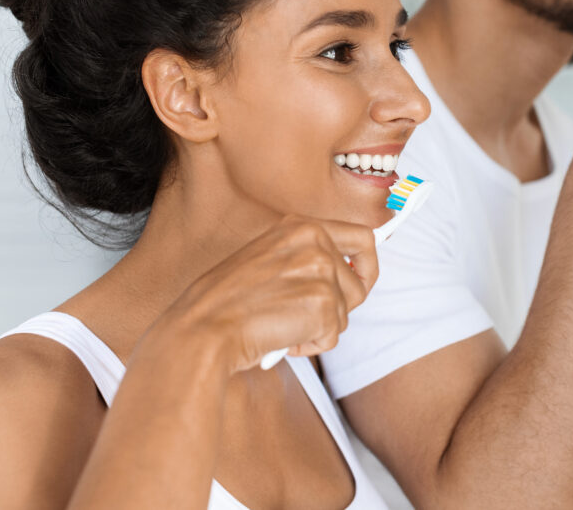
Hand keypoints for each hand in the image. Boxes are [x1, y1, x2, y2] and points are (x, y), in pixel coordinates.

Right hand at [152, 215, 378, 374]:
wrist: (203, 329)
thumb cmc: (226, 303)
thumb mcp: (268, 260)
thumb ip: (305, 259)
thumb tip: (348, 275)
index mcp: (299, 227)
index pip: (362, 237)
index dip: (369, 264)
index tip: (364, 279)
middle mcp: (315, 243)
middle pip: (360, 283)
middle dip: (342, 306)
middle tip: (312, 318)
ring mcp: (321, 272)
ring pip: (346, 313)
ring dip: (318, 328)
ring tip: (281, 325)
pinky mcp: (323, 304)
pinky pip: (332, 337)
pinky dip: (309, 346)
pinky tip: (281, 338)